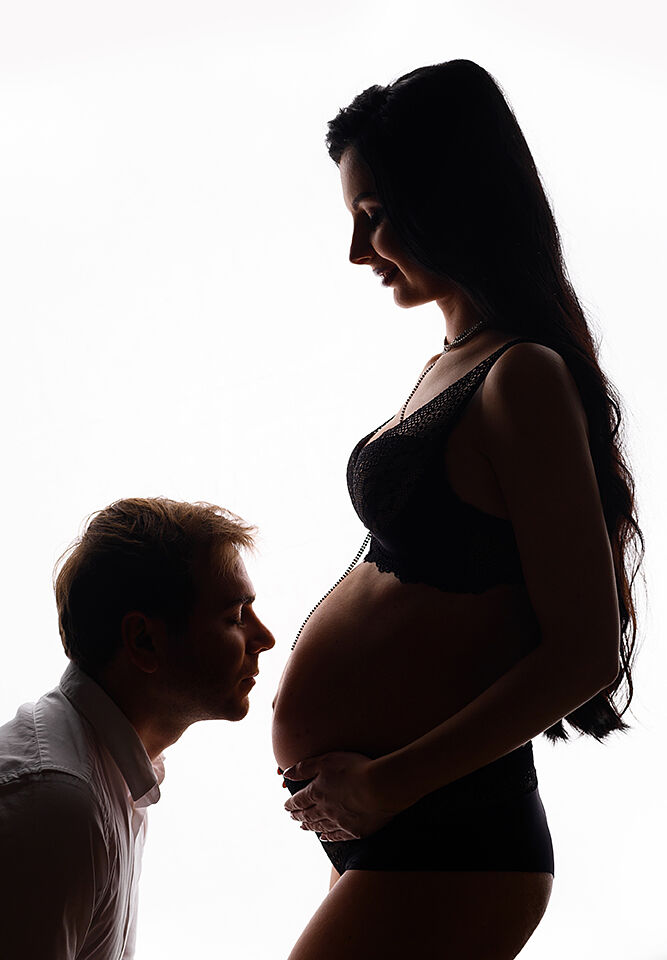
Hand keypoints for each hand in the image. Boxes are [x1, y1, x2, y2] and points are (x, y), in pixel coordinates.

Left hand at [282, 751, 402, 840]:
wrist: (380, 787)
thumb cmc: (354, 769)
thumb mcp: (326, 760)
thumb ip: (305, 768)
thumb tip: (286, 773)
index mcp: (316, 793)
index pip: (299, 801)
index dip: (291, 804)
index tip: (286, 806)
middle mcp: (324, 810)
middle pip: (307, 815)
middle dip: (298, 815)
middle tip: (291, 817)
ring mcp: (339, 822)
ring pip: (320, 826)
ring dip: (310, 827)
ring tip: (303, 827)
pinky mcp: (354, 831)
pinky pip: (337, 836)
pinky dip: (328, 837)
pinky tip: (325, 837)